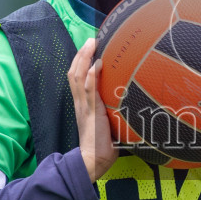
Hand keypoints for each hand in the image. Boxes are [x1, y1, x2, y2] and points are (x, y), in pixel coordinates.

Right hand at [69, 39, 117, 181]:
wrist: (94, 160)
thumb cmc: (104, 144)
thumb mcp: (107, 121)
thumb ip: (111, 109)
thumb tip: (127, 100)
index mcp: (82, 104)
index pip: (76, 77)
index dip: (80, 61)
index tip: (89, 47)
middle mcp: (80, 102)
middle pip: (73, 71)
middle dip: (81, 53)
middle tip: (91, 39)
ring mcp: (84, 106)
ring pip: (78, 76)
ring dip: (84, 58)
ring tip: (91, 44)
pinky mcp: (91, 112)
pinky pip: (88, 90)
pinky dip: (91, 75)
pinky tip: (96, 64)